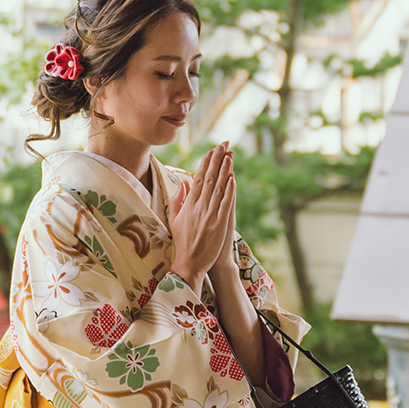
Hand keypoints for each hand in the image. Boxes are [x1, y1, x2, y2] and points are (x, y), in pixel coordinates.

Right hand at [168, 144, 233, 285]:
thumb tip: (183, 182)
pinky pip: (225, 204)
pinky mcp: (219, 224)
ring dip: (224, 170)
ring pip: (218, 188)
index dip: (205, 163)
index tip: (211, 150)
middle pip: (209, 178)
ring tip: (229, 155)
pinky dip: (229, 190)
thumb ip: (178, 199)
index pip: (198, 178)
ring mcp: (209, 215)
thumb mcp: (175, 219)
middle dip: (216, 160)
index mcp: (188, 205)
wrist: (189, 263)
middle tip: (223, 144)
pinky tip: (233, 178)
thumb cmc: (183, 242)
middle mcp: (199, 207)